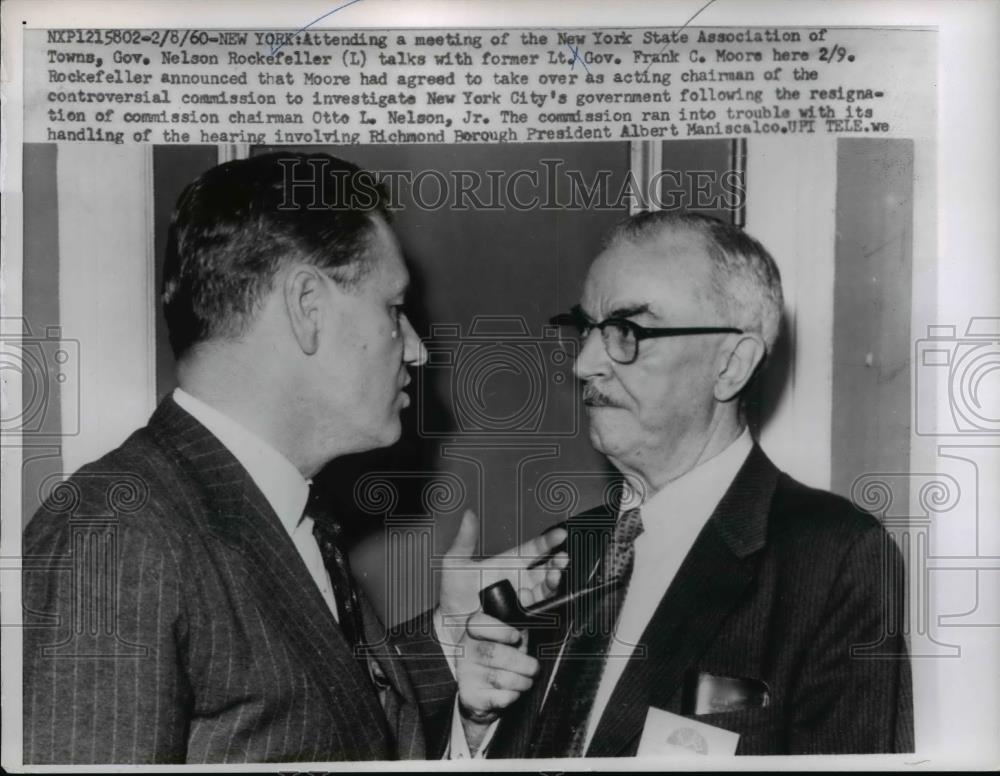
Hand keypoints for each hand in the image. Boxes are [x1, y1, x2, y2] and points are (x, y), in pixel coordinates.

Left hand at [437, 509, 567, 647]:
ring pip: (546, 591)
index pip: (534, 549)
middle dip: (557, 563)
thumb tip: (468, 515)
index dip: (548, 541)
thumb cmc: (454, 595)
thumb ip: (464, 540)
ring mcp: (524, 602)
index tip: (560, 534)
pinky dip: (547, 607)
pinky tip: (546, 603)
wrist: (451, 628)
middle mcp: (521, 581)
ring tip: (554, 577)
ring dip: (553, 583)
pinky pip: (539, 614)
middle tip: (561, 559)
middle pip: (546, 569)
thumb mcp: (455, 565)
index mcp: (510, 563)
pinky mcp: (524, 622)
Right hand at [455, 609, 538, 727]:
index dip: (500, 630)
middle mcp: (466, 649)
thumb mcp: (510, 636)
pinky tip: (513, 692)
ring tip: (527, 680)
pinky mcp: (470, 695)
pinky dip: (512, 696)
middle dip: (522, 663)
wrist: (483, 692)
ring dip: (521, 681)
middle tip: (534, 668)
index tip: (516, 637)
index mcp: (474, 630)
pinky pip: (498, 697)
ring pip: (499, 677)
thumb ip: (520, 617)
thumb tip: (526, 593)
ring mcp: (465, 672)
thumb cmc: (501, 658)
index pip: (478, 623)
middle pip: (493, 654)